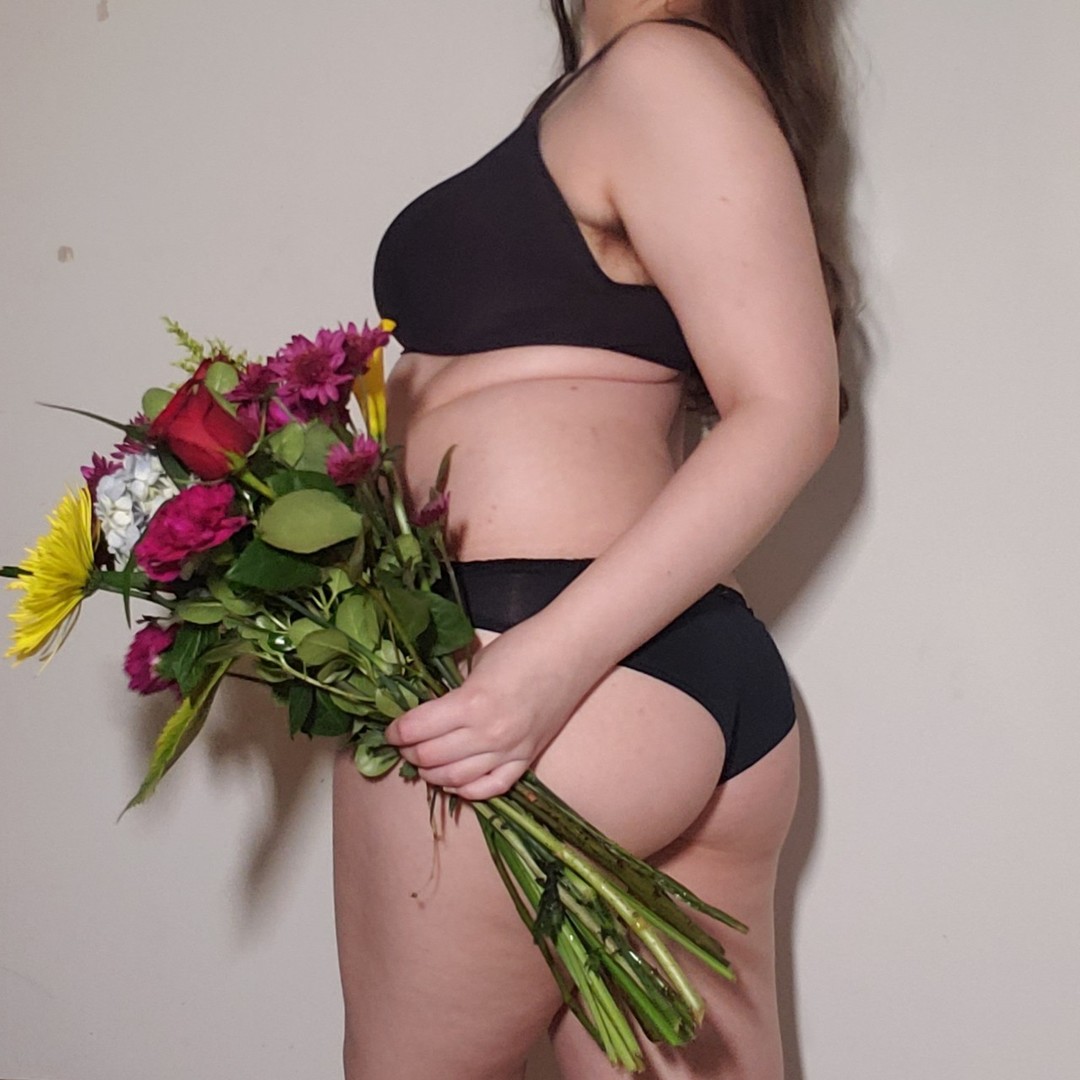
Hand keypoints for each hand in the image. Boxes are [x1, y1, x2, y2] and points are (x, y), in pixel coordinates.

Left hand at [383, 617, 589, 800]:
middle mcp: (489, 734)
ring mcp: (510, 751)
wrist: (572, 650)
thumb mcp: (477, 664)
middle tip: (403, 744)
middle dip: (409, 752)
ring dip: (432, 773)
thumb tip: (427, 711)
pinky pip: (491, 788)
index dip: (396, 731)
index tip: (390, 728)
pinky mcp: (527, 759)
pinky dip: (466, 790)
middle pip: (431, 757)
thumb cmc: (523, 646)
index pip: (417, 729)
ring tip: (423, 761)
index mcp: (472, 703)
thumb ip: (453, 692)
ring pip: (455, 779)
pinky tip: (454, 781)